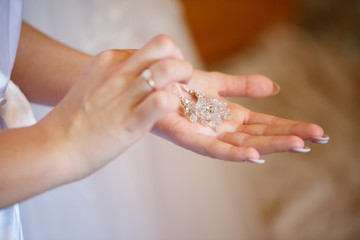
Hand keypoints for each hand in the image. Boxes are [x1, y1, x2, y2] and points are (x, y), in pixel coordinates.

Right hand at [39, 35, 192, 179]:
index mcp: (108, 60)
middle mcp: (118, 72)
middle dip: (180, 60)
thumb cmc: (74, 121)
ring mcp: (125, 95)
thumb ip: (115, 77)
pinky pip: (163, 100)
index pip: (151, 47)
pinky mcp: (131, 120)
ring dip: (183, 79)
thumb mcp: (93, 84)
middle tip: (181, 80)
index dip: (165, 60)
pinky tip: (167, 113)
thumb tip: (140, 77)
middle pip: (163, 46)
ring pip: (169, 69)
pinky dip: (173, 104)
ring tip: (180, 96)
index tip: (166, 77)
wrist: (53, 147)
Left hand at [152, 70, 327, 162]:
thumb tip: (274, 89)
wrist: (150, 79)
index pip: (264, 124)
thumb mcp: (217, 83)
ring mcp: (206, 135)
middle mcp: (221, 128)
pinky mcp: (186, 137)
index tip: (315, 131)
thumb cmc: (180, 83)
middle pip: (258, 135)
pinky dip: (233, 153)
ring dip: (269, 145)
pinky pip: (212, 148)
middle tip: (318, 138)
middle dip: (288, 137)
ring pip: (242, 144)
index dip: (289, 126)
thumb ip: (243, 86)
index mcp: (229, 116)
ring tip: (297, 145)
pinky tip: (254, 155)